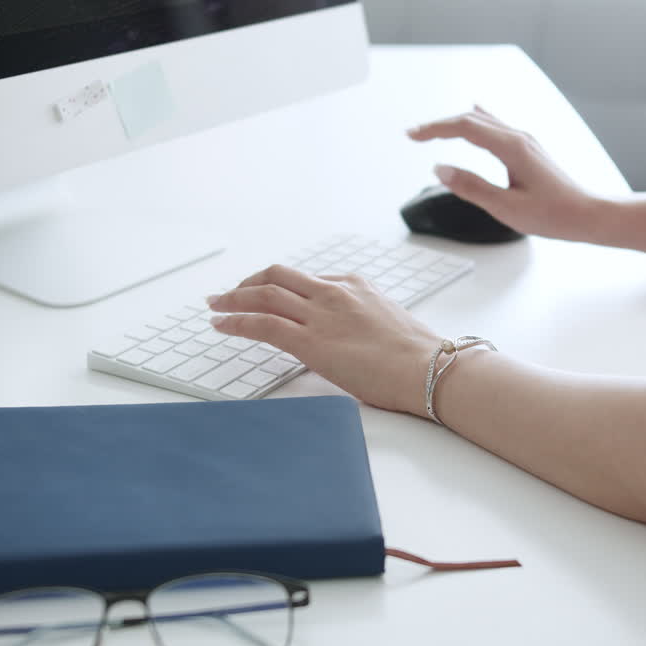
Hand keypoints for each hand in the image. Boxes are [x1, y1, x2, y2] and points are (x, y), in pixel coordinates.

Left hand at [207, 264, 439, 415]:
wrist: (429, 369)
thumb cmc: (418, 356)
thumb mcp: (388, 324)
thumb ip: (362, 323)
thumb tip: (350, 339)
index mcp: (355, 286)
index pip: (307, 280)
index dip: (280, 286)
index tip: (267, 294)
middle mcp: (334, 293)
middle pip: (278, 276)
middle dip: (248, 283)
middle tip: (230, 293)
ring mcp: (321, 314)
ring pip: (264, 294)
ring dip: (233, 298)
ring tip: (216, 306)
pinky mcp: (311, 342)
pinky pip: (263, 324)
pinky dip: (237, 322)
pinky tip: (222, 325)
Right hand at [407, 106, 600, 241]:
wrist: (587, 215)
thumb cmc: (553, 215)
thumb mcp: (506, 208)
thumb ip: (471, 187)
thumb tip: (440, 169)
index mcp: (512, 147)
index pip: (464, 127)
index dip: (435, 129)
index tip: (412, 135)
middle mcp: (518, 137)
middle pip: (470, 119)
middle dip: (439, 125)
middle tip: (413, 134)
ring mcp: (524, 141)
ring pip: (483, 121)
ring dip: (455, 123)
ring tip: (433, 130)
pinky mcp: (528, 149)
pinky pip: (496, 126)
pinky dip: (476, 121)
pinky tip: (475, 113)